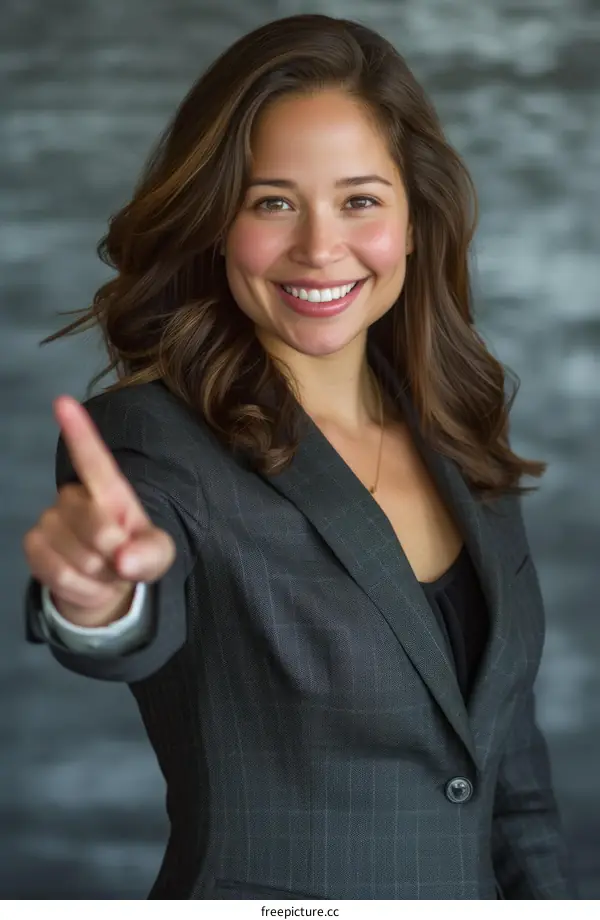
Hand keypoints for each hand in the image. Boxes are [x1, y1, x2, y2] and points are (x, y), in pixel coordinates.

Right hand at [23, 395, 175, 626]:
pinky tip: (88, 582)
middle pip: (98, 528)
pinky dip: (82, 589)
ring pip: (80, 557)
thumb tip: (125, 558)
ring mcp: (50, 519)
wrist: (106, 582)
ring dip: (100, 575)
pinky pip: (59, 573)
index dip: (79, 431)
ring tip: (106, 571)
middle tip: (122, 561)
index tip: (62, 401)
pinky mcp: (33, 544)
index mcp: (110, 489)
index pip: (93, 459)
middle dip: (117, 556)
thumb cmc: (135, 555)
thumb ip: (151, 554)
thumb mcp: (157, 554)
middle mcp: (76, 496)